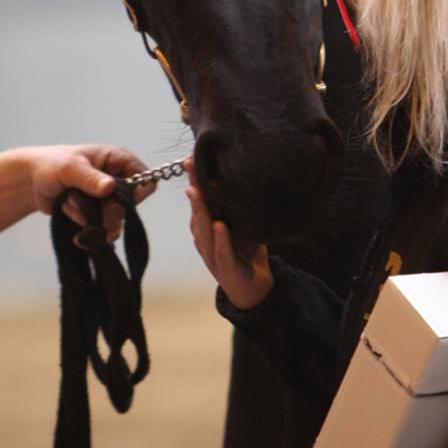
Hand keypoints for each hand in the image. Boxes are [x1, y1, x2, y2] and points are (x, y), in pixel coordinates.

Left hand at [21, 145, 151, 242]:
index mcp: (118, 160)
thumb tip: (109, 187)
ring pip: (116, 221)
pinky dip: (86, 227)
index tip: (113, 198)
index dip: (135, 193)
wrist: (31, 183)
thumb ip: (90, 178)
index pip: (145, 179)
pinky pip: (102, 229)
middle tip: (86, 207)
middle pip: (130, 206)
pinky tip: (69, 214)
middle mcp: (117, 179)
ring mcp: (108, 198)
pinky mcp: (98, 214)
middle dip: (107, 212)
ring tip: (70, 207)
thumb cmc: (51, 165)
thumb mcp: (70, 168)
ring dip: (92, 220)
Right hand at [185, 157, 272, 309]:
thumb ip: (237, 206)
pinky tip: (220, 226)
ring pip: (203, 230)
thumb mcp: (243, 225)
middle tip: (189, 165)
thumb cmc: (246, 253)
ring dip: (200, 210)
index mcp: (209, 227)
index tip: (191, 159)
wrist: (257, 288)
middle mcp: (206, 239)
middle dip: (194, 187)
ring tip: (197, 191)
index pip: (200, 200)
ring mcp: (213, 254)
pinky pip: (221, 252)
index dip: (195, 180)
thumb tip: (241, 176)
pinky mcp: (226, 269)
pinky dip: (221, 239)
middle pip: (197, 211)